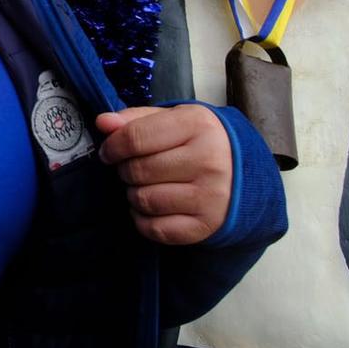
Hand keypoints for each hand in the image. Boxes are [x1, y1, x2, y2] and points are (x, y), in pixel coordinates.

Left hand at [95, 105, 232, 243]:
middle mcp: (208, 161)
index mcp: (198, 126)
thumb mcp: (175, 119)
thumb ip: (136, 119)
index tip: (109, 152)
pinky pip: (155, 228)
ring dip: (134, 194)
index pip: (136, 138)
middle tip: (133, 169)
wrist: (245, 175)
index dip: (113, 146)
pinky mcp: (205, 225)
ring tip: (145, 186)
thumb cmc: (201, 142)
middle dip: (125, 170)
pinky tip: (152, 207)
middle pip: (137, 170)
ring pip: (144, 200)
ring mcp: (209, 196)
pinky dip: (143, 220)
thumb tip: (103, 122)